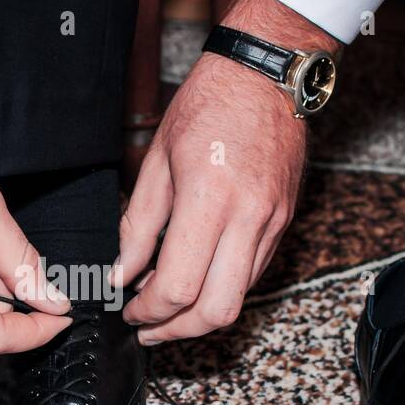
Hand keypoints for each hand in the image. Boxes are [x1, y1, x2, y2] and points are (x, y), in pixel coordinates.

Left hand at [114, 0, 340, 343]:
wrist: (267, 73)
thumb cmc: (209, 103)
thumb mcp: (156, 160)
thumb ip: (137, 225)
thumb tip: (121, 273)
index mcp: (209, 199)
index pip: (179, 286)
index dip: (148, 310)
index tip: (129, 310)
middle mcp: (248, 219)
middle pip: (216, 311)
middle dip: (177, 331)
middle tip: (147, 328)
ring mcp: (272, 224)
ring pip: (239, 299)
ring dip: (200, 315)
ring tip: (166, 307)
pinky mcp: (283, 223)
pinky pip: (251, 274)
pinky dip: (220, 287)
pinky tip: (196, 277)